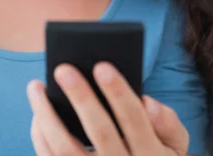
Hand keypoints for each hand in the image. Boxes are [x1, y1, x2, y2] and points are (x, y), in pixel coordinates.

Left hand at [26, 62, 189, 154]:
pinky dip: (40, 135)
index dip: (119, 93)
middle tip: (63, 68)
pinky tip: (36, 112)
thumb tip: (148, 102)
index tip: (102, 66)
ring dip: (47, 115)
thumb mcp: (176, 149)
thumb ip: (169, 125)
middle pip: (100, 132)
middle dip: (81, 98)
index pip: (135, 121)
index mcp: (151, 155)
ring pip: (65, 149)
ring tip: (35, 86)